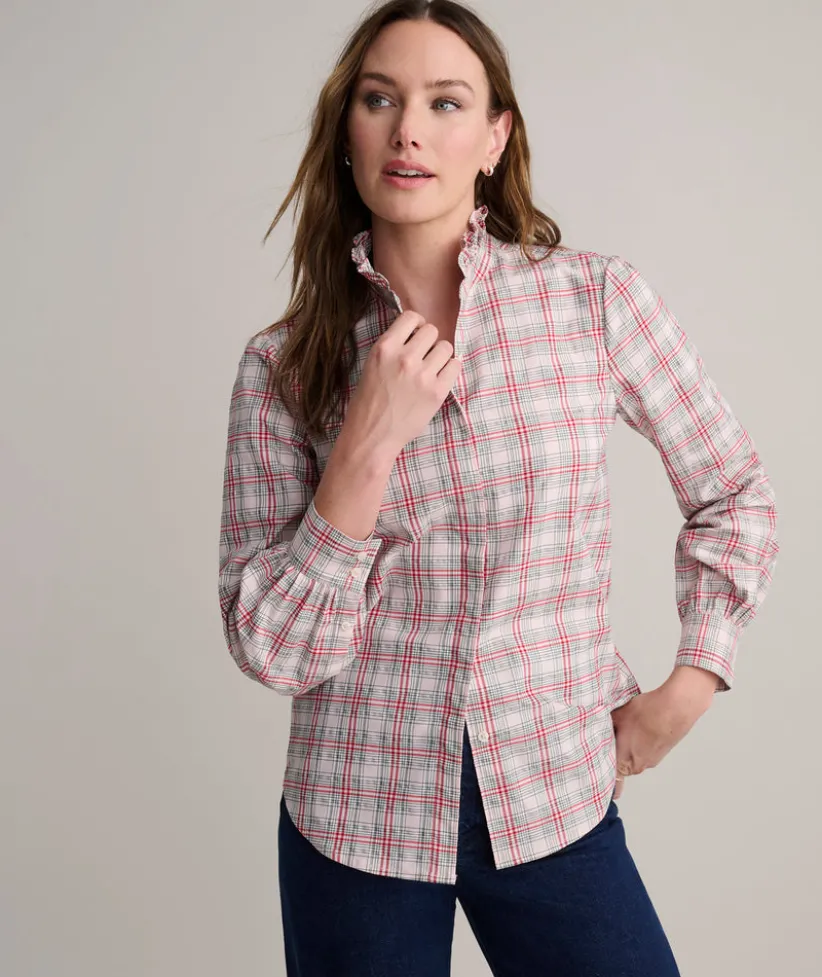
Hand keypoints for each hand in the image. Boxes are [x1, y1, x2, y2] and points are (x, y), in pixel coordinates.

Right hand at [343, 310, 461, 458]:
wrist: (372, 437)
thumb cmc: (368, 403)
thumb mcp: (372, 365)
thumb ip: (393, 347)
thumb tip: (416, 333)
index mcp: (385, 348)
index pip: (412, 317)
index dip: (416, 326)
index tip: (415, 337)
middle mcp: (404, 358)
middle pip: (432, 331)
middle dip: (428, 342)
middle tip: (422, 357)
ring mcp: (423, 376)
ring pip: (446, 347)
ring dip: (440, 356)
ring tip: (430, 370)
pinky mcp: (437, 392)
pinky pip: (455, 366)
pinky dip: (449, 370)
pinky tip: (438, 379)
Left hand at [610, 673, 713, 798]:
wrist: (675, 708)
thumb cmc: (646, 714)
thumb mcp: (617, 717)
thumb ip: (606, 728)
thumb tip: (600, 728)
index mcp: (624, 762)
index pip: (612, 780)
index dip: (605, 778)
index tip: (599, 776)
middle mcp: (639, 766)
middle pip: (622, 765)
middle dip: (616, 754)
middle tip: (611, 738)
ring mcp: (653, 760)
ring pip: (635, 757)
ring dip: (631, 746)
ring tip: (629, 727)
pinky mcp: (663, 751)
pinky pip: (647, 750)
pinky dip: (643, 741)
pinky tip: (642, 725)